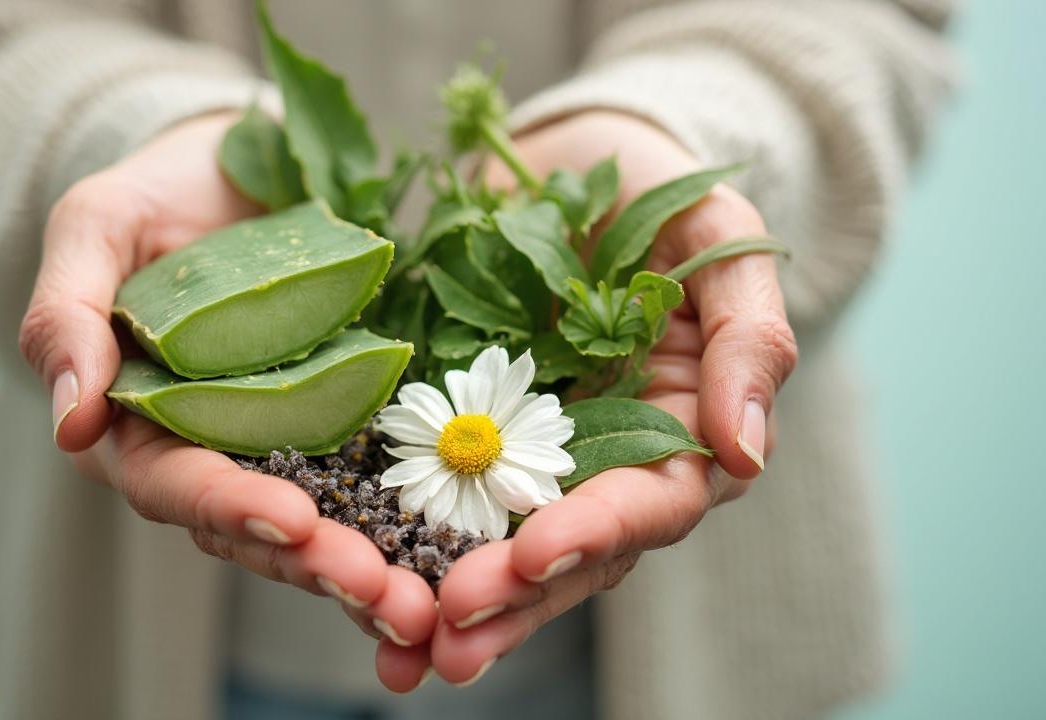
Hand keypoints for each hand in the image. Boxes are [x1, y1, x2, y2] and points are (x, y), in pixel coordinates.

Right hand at [16, 112, 437, 668]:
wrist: (233, 171)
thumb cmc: (151, 198)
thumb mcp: (95, 230)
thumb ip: (65, 317)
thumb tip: (71, 424)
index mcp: (136, 426)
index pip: (175, 485)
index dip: (231, 506)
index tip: (294, 522)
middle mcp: (210, 452)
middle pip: (256, 529)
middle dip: (318, 566)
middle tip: (386, 597)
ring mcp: (281, 444)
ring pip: (321, 526)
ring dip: (370, 570)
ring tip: (423, 604)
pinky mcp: (341, 425)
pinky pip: (374, 485)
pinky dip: (409, 527)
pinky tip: (454, 558)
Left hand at [384, 110, 797, 687]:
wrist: (568, 158)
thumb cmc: (658, 188)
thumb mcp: (719, 240)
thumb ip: (748, 340)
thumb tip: (747, 453)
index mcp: (682, 428)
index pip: (650, 503)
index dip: (593, 533)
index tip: (528, 555)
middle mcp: (611, 459)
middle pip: (573, 553)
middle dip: (515, 598)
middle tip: (449, 634)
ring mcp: (537, 454)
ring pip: (505, 547)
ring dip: (460, 600)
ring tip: (402, 643)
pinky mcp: (469, 436)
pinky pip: (441, 500)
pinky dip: (407, 547)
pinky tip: (365, 590)